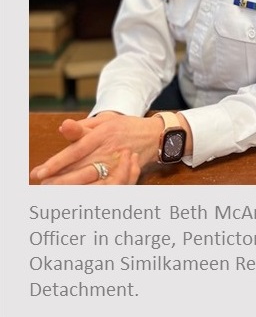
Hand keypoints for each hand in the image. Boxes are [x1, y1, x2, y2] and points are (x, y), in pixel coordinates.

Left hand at [30, 112, 163, 184]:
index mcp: (103, 134)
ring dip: (73, 188)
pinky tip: (78, 196)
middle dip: (60, 180)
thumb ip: (83, 126)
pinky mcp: (124, 174)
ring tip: (55, 193)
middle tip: (43, 187)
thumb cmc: (125, 127)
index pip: (75, 151)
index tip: (40, 173)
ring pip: (92, 181)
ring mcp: (118, 164)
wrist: (154, 135)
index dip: (56, 163)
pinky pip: (106, 187)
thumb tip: (63, 126)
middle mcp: (110, 150)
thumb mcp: (105, 120)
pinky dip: (90, 192)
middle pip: (80, 169)